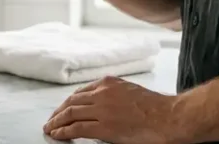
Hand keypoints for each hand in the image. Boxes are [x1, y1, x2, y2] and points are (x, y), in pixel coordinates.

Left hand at [44, 75, 187, 142]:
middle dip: (58, 112)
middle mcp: (102, 93)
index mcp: (108, 83)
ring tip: (50, 129)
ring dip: (57, 122)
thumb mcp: (130, 92)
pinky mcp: (103, 126)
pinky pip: (76, 128)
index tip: (62, 110)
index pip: (80, 93)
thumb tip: (102, 107)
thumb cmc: (156, 108)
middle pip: (71, 102)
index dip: (67, 103)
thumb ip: (113, 96)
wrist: (168, 117)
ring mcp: (101, 109)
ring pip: (70, 113)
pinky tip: (57, 135)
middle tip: (51, 121)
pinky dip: (63, 131)